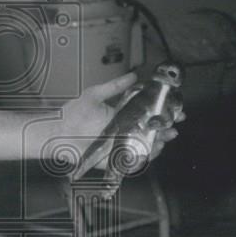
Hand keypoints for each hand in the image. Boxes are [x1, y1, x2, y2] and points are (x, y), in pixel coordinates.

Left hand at [60, 73, 180, 168]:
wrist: (58, 133)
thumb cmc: (73, 113)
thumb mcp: (95, 94)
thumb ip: (114, 86)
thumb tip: (134, 75)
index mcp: (124, 114)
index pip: (149, 113)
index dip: (165, 111)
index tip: (177, 108)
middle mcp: (125, 130)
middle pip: (152, 131)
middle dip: (167, 128)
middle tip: (174, 124)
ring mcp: (121, 145)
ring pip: (147, 146)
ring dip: (160, 142)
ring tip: (166, 136)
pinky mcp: (115, 159)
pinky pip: (134, 161)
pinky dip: (145, 157)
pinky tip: (152, 150)